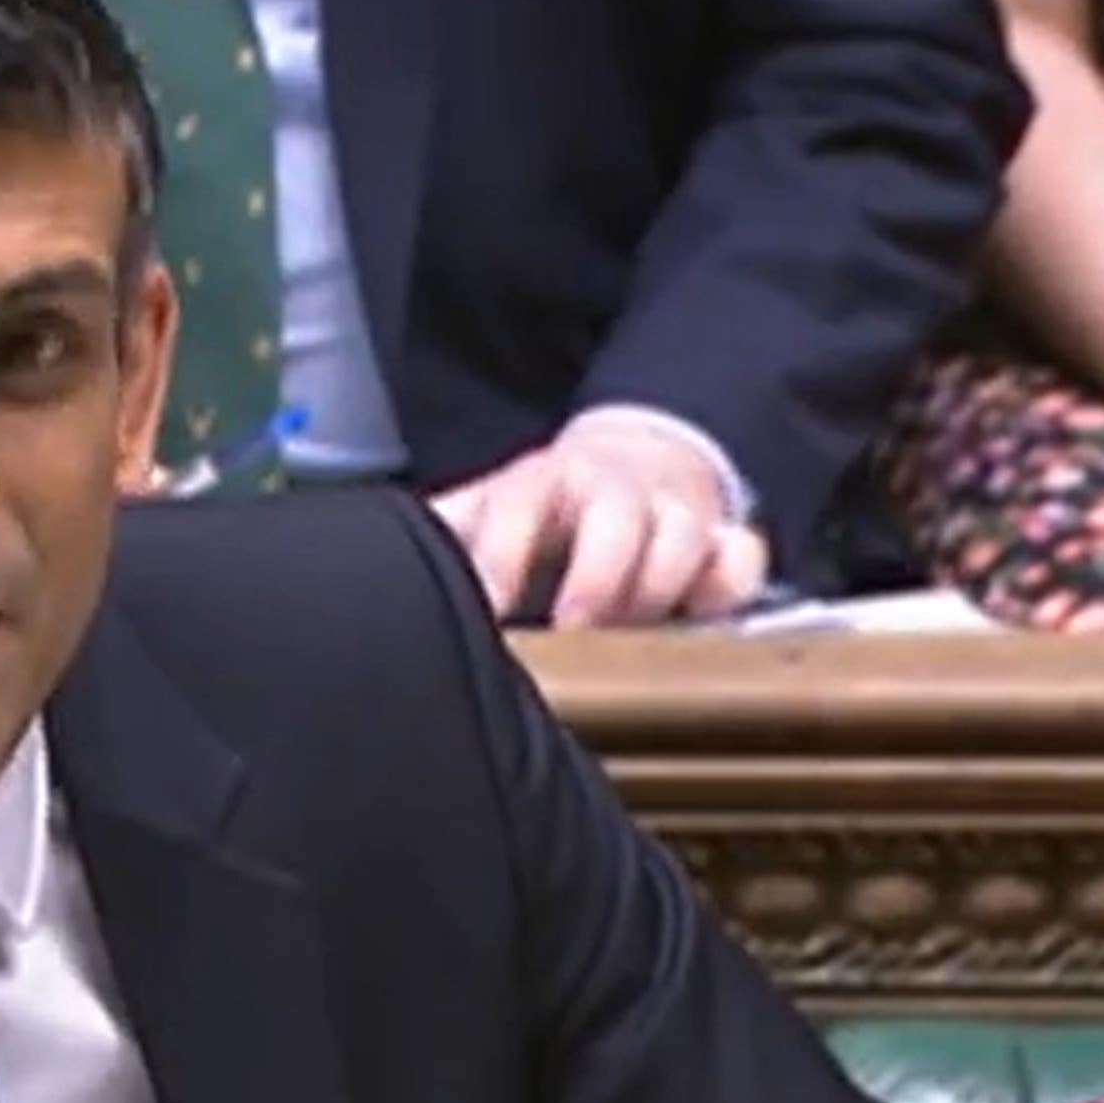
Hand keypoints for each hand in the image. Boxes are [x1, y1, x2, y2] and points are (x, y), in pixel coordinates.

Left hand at [427, 415, 768, 626]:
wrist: (633, 461)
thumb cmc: (544, 507)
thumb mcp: (485, 511)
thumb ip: (440, 538)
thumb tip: (362, 564)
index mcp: (541, 483)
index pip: (518, 508)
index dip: (502, 556)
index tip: (488, 606)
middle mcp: (612, 490)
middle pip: (617, 518)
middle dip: (599, 576)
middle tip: (576, 629)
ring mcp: (673, 511)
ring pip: (683, 538)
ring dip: (659, 589)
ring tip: (632, 641)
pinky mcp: (722, 537)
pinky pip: (741, 555)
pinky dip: (730, 582)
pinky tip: (705, 615)